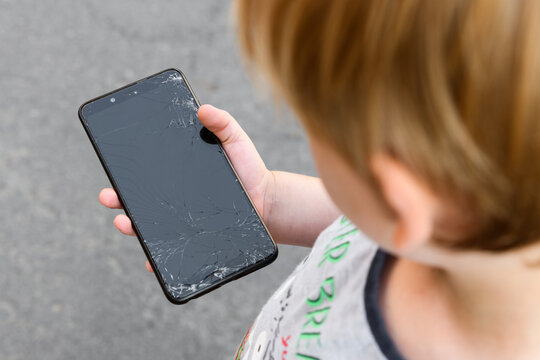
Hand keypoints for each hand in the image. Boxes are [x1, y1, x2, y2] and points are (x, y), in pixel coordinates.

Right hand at [99, 104, 273, 271]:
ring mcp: (182, 221)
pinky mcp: (194, 241)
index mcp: (177, 174)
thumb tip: (203, 108)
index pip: (145, 173)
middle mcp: (174, 199)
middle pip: (138, 200)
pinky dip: (157, 258)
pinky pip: (171, 252)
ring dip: (131, 227)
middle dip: (118, 199)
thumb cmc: (248, 169)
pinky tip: (151, 260)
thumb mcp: (235, 141)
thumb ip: (222, 124)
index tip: (112, 166)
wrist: (267, 201)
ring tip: (124, 224)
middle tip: (109, 197)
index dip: (125, 171)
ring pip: (148, 226)